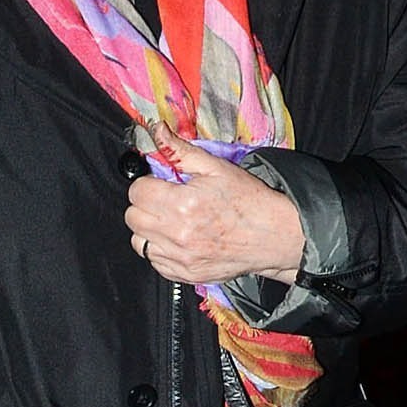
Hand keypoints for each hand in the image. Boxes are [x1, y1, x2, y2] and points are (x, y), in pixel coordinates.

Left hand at [125, 140, 303, 286]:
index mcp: (183, 204)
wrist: (273, 236)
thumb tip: (156, 132)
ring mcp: (180, 258)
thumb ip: (180, 151)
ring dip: (149, 229)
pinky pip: (154, 261)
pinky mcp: (184, 274)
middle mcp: (177, 234)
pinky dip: (160, 249)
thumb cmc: (248, 201)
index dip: (147, 183)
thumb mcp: (216, 168)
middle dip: (145, 204)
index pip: (137, 192)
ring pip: (138, 241)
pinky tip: (179, 238)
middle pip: (132, 217)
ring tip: (171, 220)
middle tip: (165, 200)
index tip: (160, 183)